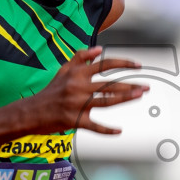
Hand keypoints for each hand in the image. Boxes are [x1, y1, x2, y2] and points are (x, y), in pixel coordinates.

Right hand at [28, 47, 147, 133]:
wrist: (32, 111)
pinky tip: (119, 131)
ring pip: (106, 101)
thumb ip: (80, 58)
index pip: (104, 64)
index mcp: (77, 74)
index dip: (123, 63)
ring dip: (125, 98)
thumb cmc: (51, 91)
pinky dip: (107, 130)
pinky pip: (95, 126)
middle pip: (109, 84)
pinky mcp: (76, 121)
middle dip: (130, 85)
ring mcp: (78, 105)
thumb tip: (99, 49)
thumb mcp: (63, 70)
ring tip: (140, 96)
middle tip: (147, 87)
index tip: (137, 65)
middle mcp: (79, 87)